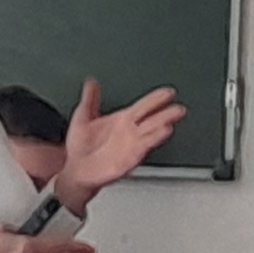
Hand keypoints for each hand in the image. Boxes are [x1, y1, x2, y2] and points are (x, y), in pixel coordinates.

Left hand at [53, 79, 184, 204]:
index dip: (155, 99)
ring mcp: (132, 145)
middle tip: (178, 106)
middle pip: (153, 118)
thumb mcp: (82, 117)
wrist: (75, 170)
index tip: (168, 92)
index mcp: (122, 120)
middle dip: (166, 112)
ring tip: (173, 117)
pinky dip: (154, 139)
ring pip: (152, 131)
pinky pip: (144, 146)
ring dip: (164, 124)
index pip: (143, 106)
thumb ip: (90, 99)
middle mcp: (130, 131)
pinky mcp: (130, 158)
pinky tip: (163, 132)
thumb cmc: (80, 147)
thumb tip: (91, 83)